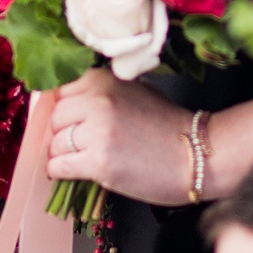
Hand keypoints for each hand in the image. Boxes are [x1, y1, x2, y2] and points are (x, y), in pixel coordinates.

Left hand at [48, 69, 190, 204]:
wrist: (198, 154)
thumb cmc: (169, 125)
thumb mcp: (135, 92)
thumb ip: (102, 93)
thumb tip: (68, 102)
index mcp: (103, 80)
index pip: (59, 91)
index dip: (62, 109)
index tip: (67, 122)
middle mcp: (97, 101)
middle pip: (54, 118)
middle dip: (61, 133)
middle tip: (78, 144)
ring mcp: (97, 132)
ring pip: (54, 144)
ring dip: (62, 155)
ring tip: (81, 159)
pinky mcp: (99, 163)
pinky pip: (59, 166)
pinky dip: (60, 172)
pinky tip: (74, 172)